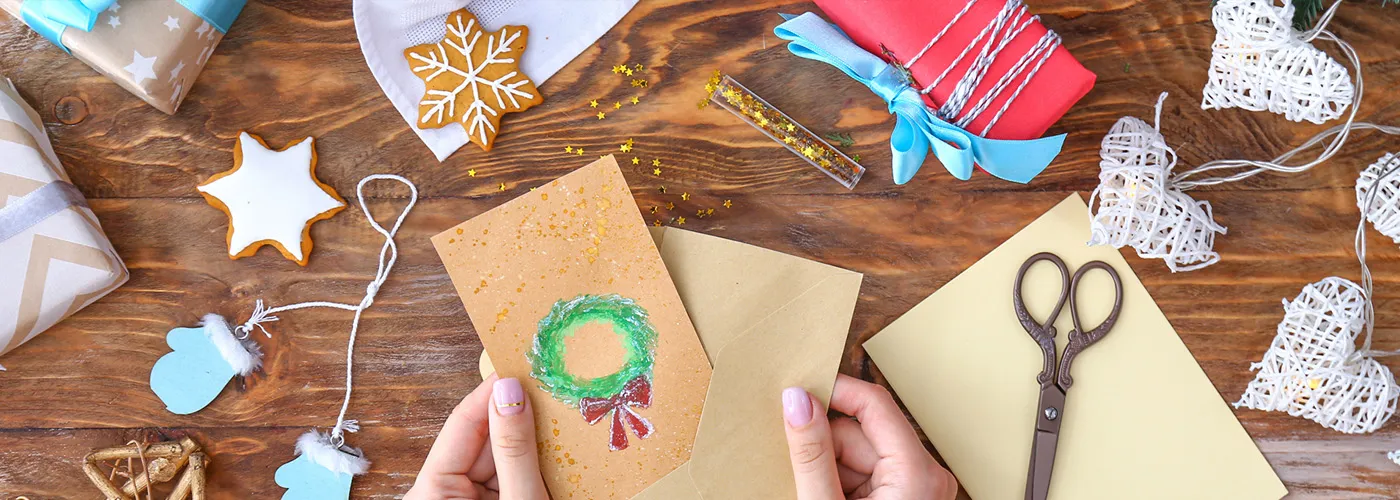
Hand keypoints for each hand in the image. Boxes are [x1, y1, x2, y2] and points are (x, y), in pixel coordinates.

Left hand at [406, 375, 548, 499]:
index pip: (463, 423)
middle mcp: (442, 492)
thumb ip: (515, 452)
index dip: (493, 390)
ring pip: (500, 453)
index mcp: (432, 492)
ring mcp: (464, 497)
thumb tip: (510, 394)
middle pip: (484, 437)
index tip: (518, 363)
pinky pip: (508, 473)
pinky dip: (531, 463)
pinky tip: (554, 453)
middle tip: (549, 390)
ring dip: (528, 440)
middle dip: (516, 415)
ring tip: (559, 423)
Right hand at [782, 374, 957, 499]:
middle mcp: (925, 474)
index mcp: (917, 473)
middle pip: (859, 432)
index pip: (874, 403)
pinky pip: (864, 471)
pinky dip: (840, 482)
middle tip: (807, 483)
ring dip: (830, 470)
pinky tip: (831, 498)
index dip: (833, 392)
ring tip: (820, 497)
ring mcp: (917, 485)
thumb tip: (796, 401)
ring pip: (857, 452)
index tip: (796, 393)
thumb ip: (812, 454)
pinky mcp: (905, 495)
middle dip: (826, 451)